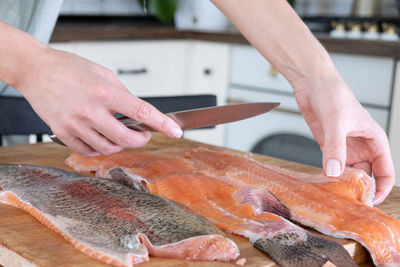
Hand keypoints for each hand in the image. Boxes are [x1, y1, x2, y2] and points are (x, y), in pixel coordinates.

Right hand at [15, 47, 182, 156]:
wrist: (35, 71)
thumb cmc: (69, 68)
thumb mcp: (103, 74)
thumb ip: (122, 94)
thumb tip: (137, 113)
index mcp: (105, 92)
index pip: (141, 112)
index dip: (162, 123)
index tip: (176, 131)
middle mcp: (91, 110)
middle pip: (126, 138)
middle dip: (141, 139)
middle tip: (143, 134)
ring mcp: (75, 124)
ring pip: (108, 148)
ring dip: (120, 145)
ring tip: (120, 133)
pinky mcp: (63, 133)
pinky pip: (87, 151)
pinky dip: (100, 149)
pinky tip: (101, 139)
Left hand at [294, 75, 394, 204]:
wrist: (313, 84)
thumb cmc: (333, 95)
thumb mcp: (336, 122)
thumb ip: (336, 147)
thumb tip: (334, 172)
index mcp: (375, 140)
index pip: (385, 171)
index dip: (381, 189)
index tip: (370, 202)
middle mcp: (362, 147)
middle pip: (367, 176)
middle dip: (360, 190)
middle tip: (348, 203)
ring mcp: (345, 148)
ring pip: (349, 173)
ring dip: (343, 184)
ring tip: (334, 197)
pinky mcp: (329, 146)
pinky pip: (333, 166)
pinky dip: (330, 176)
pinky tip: (323, 184)